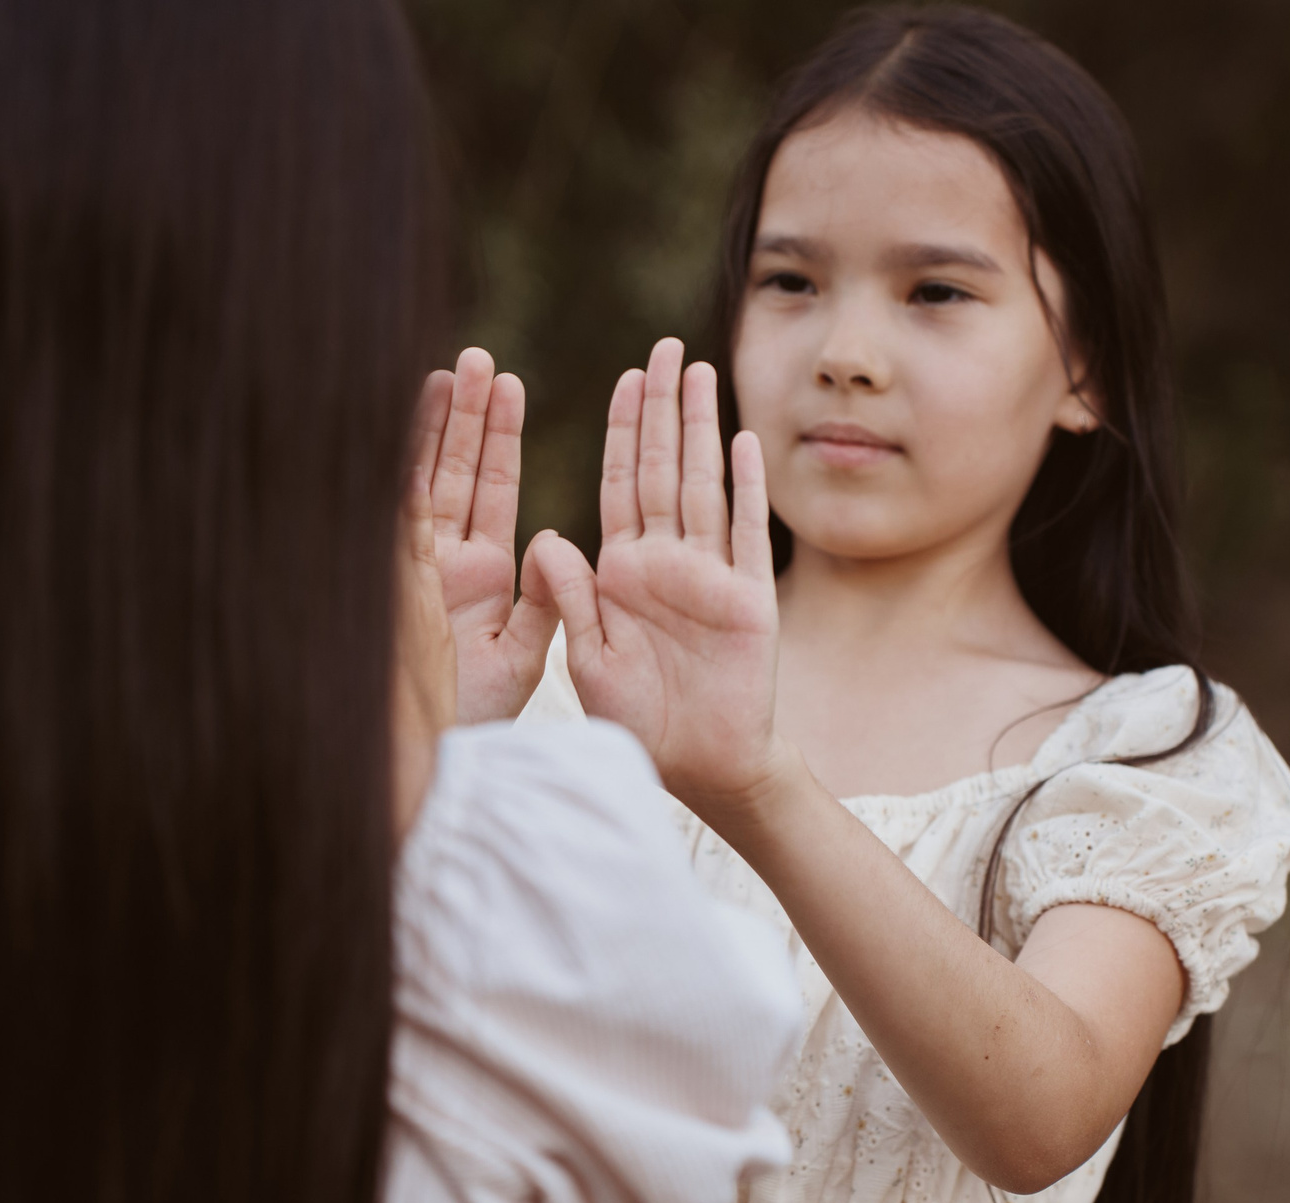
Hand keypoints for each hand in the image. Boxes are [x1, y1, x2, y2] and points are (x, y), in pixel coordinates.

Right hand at [402, 348, 558, 723]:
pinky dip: (398, 467)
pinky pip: (395, 513)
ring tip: (446, 371)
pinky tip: (405, 421)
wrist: (431, 761)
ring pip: (422, 481)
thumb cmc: (476, 721)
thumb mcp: (523, 658)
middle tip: (475, 358)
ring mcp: (413, 569)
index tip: (508, 387)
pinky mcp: (391, 581)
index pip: (491, 490)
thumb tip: (554, 545)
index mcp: (479, 576)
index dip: (498, 439)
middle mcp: (442, 563)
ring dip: (434, 428)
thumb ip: (543, 602)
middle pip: (454, 471)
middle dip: (465, 416)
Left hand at [527, 337, 787, 815]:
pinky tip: (744, 442)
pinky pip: (747, 533)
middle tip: (664, 347)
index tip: (624, 379)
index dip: (622, 431)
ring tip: (700, 372)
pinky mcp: (749, 599)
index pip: (620, 486)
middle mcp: (666, 563)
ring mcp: (710, 576)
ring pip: (704, 486)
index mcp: (621, 573)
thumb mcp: (588, 660)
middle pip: (664, 469)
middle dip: (662, 408)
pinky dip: (747, 489)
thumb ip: (570, 598)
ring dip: (702, 429)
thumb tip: (541, 535)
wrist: (699, 768)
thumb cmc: (639, 722)